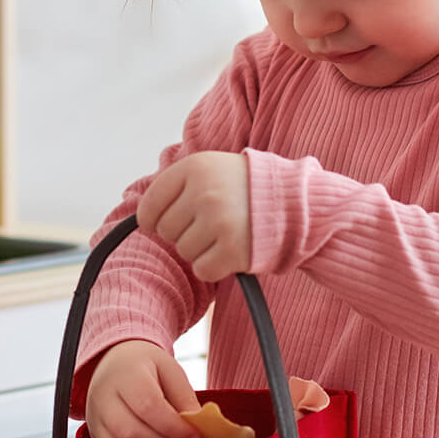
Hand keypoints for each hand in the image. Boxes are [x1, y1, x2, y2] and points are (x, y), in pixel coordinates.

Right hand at [85, 340, 200, 437]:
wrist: (114, 364)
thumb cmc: (146, 368)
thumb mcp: (170, 370)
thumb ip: (185, 398)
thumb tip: (197, 427)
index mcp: (126, 375)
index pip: (148, 407)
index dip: (174, 428)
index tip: (194, 437)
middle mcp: (103, 399)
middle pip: (132, 434)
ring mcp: (94, 422)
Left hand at [137, 150, 251, 281]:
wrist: (296, 201)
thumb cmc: (247, 187)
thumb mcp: (211, 168)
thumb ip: (177, 186)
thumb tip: (142, 219)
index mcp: (194, 168)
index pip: (150, 205)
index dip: (153, 220)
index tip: (163, 224)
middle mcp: (203, 192)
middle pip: (166, 231)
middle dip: (184, 232)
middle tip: (211, 223)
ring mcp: (218, 221)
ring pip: (184, 251)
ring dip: (202, 249)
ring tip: (226, 233)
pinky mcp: (232, 249)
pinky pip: (202, 269)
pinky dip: (215, 266)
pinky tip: (231, 250)